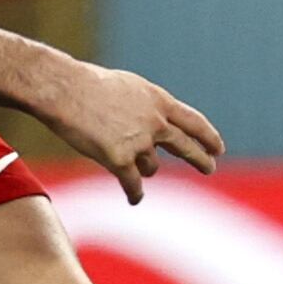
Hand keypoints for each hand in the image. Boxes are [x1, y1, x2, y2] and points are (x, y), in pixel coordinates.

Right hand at [42, 62, 222, 202]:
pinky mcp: (120, 160)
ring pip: (150, 166)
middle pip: (185, 146)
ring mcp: (139, 143)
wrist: (64, 91)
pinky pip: (132, 184)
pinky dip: (134, 193)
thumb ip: (143, 107)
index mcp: (158, 101)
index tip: (218, 147)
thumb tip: (151, 125)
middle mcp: (155, 123)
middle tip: (210, 167)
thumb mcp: (127, 88)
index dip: (207, 136)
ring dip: (143, 169)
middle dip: (200, 159)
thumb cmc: (87, 84)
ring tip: (133, 169)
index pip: (193, 121)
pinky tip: (134, 199)